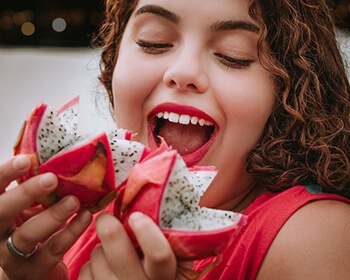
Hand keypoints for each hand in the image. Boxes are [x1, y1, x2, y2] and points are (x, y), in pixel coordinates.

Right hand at [0, 155, 91, 279]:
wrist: (29, 272)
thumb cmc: (30, 230)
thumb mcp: (26, 209)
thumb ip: (33, 191)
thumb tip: (54, 158)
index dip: (5, 174)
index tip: (25, 160)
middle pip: (2, 212)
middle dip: (26, 193)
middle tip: (52, 179)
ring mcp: (12, 256)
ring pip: (27, 235)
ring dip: (53, 215)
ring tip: (74, 201)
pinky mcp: (34, 270)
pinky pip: (53, 249)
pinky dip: (71, 232)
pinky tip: (86, 217)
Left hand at [78, 212, 177, 279]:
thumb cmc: (156, 272)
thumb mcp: (172, 259)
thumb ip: (168, 238)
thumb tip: (162, 202)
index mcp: (165, 274)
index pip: (159, 255)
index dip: (147, 233)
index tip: (136, 217)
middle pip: (118, 252)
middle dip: (108, 226)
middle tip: (106, 217)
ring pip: (98, 257)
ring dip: (101, 248)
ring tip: (112, 251)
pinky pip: (85, 272)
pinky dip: (90, 265)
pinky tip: (103, 268)